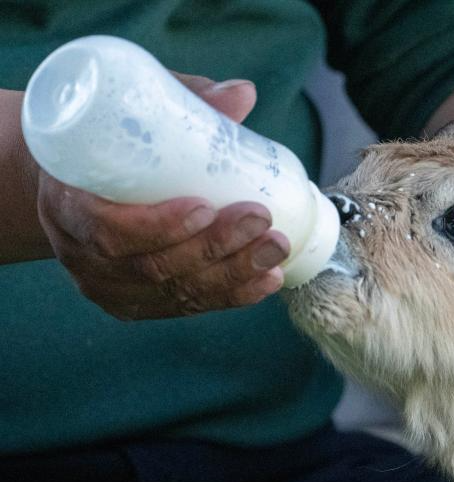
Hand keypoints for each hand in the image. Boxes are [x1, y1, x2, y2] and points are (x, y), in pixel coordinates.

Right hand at [34, 75, 289, 320]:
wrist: (77, 188)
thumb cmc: (110, 148)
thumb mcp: (132, 119)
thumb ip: (184, 104)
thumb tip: (243, 92)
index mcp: (66, 204)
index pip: (108, 231)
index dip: (159, 226)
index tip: (205, 206)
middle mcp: (82, 254)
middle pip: (153, 265)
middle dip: (215, 247)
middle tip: (261, 219)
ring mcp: (108, 286)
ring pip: (175, 291)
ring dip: (233, 274)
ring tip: (275, 250)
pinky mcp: (135, 305)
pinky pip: (186, 306)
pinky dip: (232, 296)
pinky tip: (267, 281)